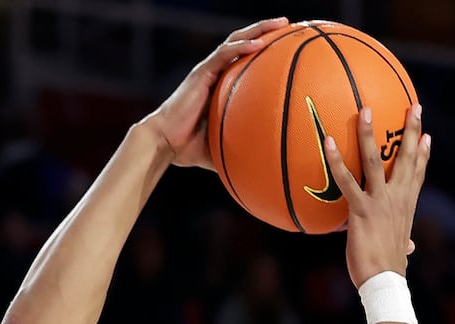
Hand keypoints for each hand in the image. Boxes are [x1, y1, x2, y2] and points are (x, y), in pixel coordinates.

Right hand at [143, 17, 288, 168]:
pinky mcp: (201, 74)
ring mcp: (208, 71)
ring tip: (280, 24)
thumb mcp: (224, 148)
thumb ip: (243, 150)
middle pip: (244, 43)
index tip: (288, 46)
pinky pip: (223, 54)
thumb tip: (264, 168)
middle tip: (289, 25)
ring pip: (236, 41)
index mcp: (222, 85)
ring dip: (258, 30)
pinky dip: (241, 47)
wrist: (165, 144)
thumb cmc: (190, 148)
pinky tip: (259, 43)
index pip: (246, 61)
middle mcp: (216, 73)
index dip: (265, 50)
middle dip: (266, 31)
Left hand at [323, 104, 429, 286]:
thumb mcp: (400, 251)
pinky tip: (329, 142)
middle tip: (414, 106)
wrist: (385, 281)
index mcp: (406, 206)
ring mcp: (380, 201)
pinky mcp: (361, 209)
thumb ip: (405, 243)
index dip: (423, 153)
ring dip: (370, 134)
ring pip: (376, 160)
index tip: (427, 135)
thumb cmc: (389, 269)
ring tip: (366, 109)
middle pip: (406, 158)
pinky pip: (347, 181)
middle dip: (411, 131)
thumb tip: (411, 247)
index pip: (417, 174)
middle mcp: (397, 198)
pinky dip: (337, 161)